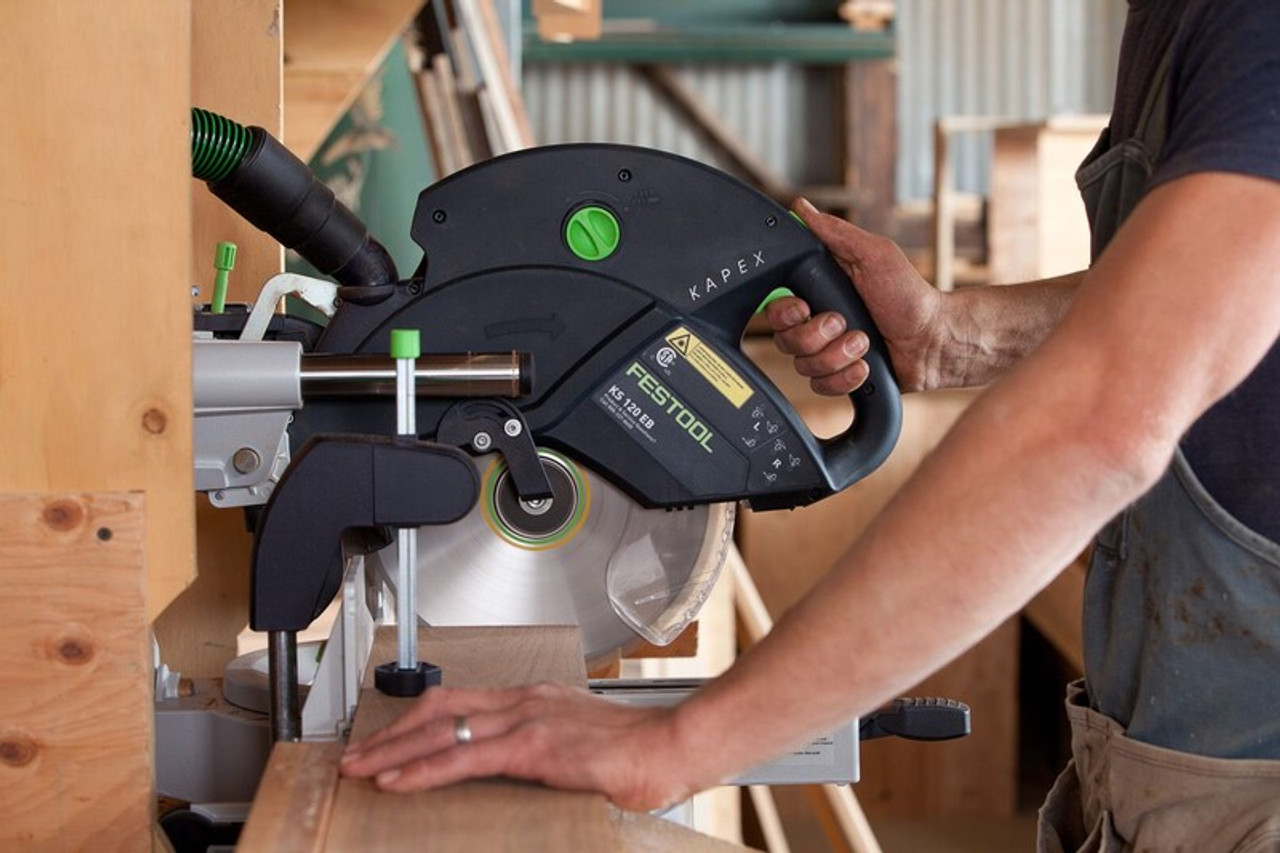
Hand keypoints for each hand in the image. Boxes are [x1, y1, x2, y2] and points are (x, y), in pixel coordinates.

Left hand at [339, 682, 702, 810]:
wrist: (675, 747)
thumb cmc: (640, 754)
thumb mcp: (580, 748)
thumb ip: (545, 754)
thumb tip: (520, 775)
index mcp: (535, 700)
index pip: (458, 702)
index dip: (415, 721)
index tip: (387, 740)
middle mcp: (524, 701)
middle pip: (438, 709)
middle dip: (390, 735)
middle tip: (354, 755)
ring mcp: (527, 719)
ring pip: (440, 730)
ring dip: (393, 752)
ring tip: (360, 770)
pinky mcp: (533, 747)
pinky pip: (463, 757)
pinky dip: (423, 769)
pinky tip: (397, 781)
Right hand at [766, 198, 941, 393]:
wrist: (934, 341)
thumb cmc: (910, 295)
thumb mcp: (875, 254)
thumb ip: (836, 233)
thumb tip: (803, 209)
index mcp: (819, 291)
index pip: (776, 307)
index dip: (785, 312)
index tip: (805, 308)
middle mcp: (818, 322)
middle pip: (785, 339)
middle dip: (817, 335)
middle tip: (845, 323)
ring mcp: (827, 351)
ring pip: (803, 365)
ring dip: (838, 356)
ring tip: (865, 343)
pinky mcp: (838, 376)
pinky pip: (821, 386)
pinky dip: (846, 378)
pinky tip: (865, 366)